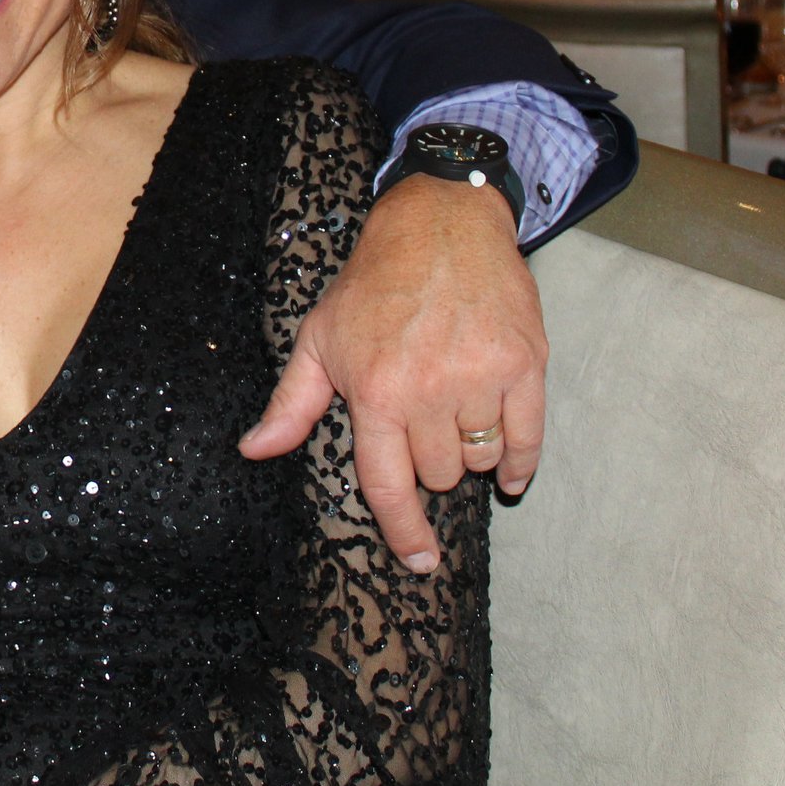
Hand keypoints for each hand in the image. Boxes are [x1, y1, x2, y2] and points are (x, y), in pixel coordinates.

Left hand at [238, 173, 542, 571]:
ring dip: (470, 454)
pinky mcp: (525, 364)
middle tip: (422, 427)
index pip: (388, 485)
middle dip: (429, 466)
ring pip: (482, 459)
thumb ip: (292, 404)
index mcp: (375, 392)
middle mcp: (429, 391)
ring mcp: (482, 378)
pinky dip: (521, 463)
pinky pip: (530, 439)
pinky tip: (510, 469)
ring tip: (455, 416)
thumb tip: (254, 450)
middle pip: (439, 476)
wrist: (440, 224)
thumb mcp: (319, 339)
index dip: (405, 532)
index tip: (419, 561)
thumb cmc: (373, 284)